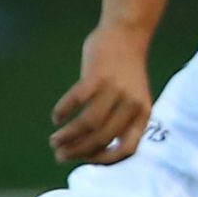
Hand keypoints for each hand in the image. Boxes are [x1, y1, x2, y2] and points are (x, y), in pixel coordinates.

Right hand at [50, 26, 152, 164]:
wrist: (127, 34)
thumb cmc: (125, 72)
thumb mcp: (133, 99)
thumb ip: (120, 121)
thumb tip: (90, 149)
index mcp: (143, 114)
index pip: (128, 149)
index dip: (105, 160)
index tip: (86, 162)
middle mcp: (131, 105)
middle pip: (102, 138)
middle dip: (79, 151)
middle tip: (60, 155)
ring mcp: (115, 90)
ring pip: (88, 123)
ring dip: (68, 136)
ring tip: (54, 140)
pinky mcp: (97, 76)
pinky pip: (76, 101)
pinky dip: (63, 111)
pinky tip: (57, 117)